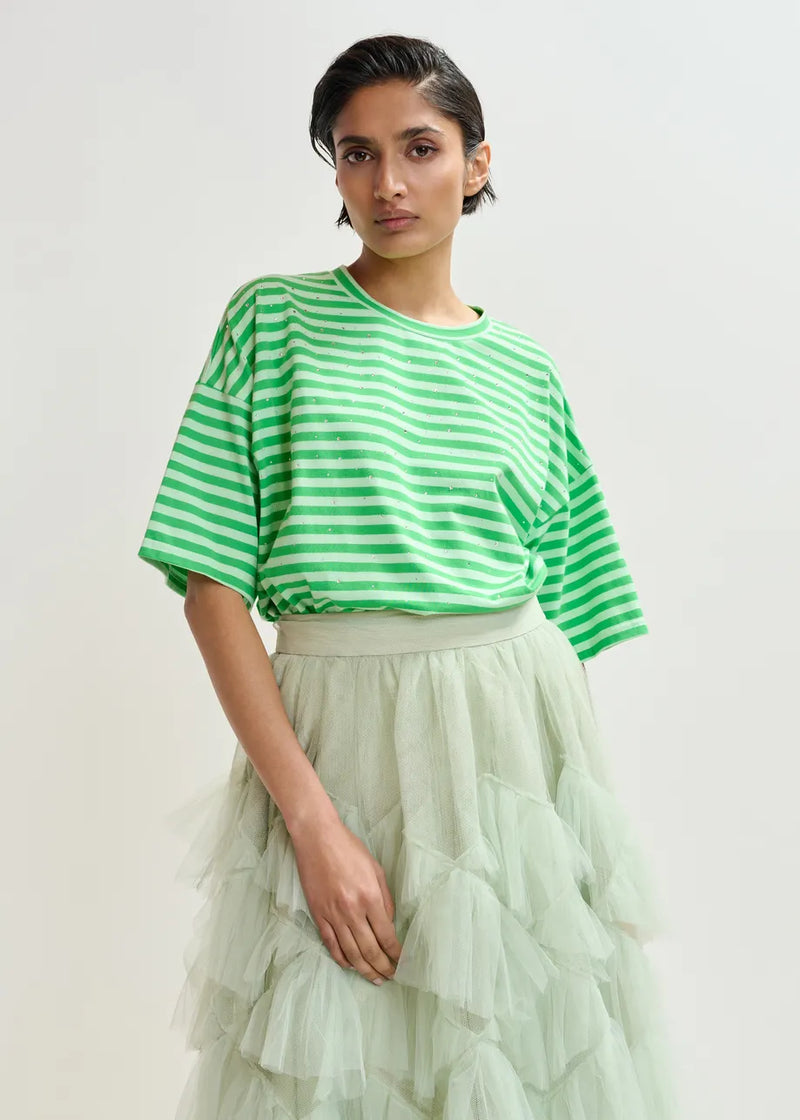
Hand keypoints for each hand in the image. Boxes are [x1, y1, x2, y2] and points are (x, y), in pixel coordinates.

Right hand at [289, 815, 403, 983]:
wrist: (317, 838)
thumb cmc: (349, 849)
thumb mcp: (376, 869)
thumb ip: (385, 899)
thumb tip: (388, 924)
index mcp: (369, 897)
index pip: (386, 935)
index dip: (395, 953)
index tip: (402, 962)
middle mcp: (352, 910)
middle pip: (370, 949)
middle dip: (382, 967)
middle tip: (391, 976)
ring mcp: (333, 915)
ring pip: (351, 953)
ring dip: (364, 969)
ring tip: (374, 978)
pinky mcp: (318, 915)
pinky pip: (331, 944)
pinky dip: (342, 959)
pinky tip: (351, 965)